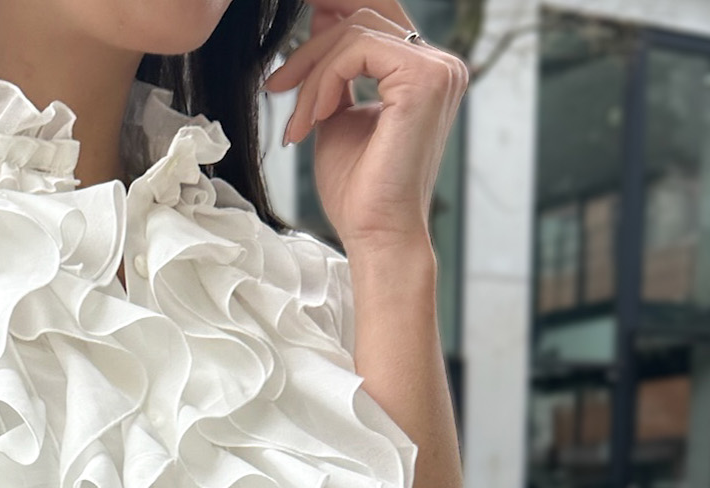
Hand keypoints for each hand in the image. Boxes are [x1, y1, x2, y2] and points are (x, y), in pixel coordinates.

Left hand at [264, 0, 467, 257]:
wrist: (376, 236)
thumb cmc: (358, 192)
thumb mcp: (338, 115)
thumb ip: (333, 71)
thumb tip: (321, 19)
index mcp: (424, 73)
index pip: (372, 24)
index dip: (324, 33)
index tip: (285, 76)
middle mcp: (439, 65)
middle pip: (364, 16)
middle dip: (312, 46)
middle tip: (277, 84)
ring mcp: (437, 69)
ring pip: (355, 32)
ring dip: (311, 74)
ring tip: (297, 123)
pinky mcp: (424, 78)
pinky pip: (355, 51)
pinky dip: (322, 81)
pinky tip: (312, 119)